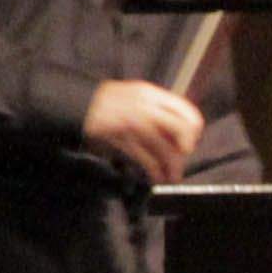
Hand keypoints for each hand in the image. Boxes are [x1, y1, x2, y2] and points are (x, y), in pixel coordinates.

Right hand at [83, 80, 202, 185]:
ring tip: (172, 176)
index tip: (190, 140)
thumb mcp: (137, 95)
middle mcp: (146, 109)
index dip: (193, 129)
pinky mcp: (123, 142)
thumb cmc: (109, 102)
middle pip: (181, 131)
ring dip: (172, 167)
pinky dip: (154, 172)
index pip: (186, 112)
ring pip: (165, 150)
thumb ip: (157, 108)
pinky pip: (146, 161)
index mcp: (151, 95)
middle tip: (182, 158)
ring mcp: (134, 126)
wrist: (78, 105)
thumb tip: (177, 128)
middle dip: (185, 149)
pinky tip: (156, 177)